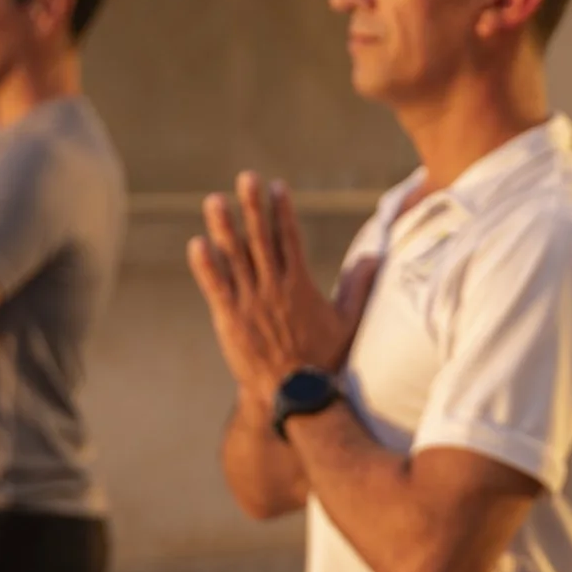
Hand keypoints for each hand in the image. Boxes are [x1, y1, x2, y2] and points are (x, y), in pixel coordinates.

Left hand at [187, 172, 378, 410]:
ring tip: (214, 201)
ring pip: (235, 258)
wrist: (296, 393)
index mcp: (299, 285)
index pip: (289, 239)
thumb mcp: (348, 321)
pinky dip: (206, 266)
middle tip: (247, 178)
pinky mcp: (231, 319)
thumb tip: (375, 257)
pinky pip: (216, 287)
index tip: (277, 187)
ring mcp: (250, 302)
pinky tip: (196, 244)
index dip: (282, 211)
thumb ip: (358, 287)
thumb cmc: (324, 359)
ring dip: (224, 227)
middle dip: (253, 206)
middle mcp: (274, 288)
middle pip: (261, 239)